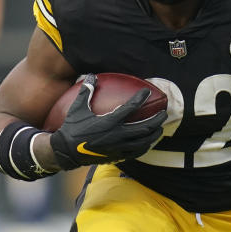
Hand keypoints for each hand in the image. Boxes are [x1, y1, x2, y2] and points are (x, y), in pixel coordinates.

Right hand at [49, 73, 166, 169]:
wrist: (66, 152)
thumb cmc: (72, 128)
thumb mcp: (77, 108)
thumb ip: (86, 91)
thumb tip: (92, 75)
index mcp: (108, 122)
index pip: (129, 108)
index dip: (140, 98)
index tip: (146, 92)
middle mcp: (116, 135)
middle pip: (144, 127)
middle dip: (157, 120)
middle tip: (164, 113)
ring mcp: (118, 147)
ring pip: (143, 141)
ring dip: (154, 134)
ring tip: (160, 128)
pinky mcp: (117, 156)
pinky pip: (136, 152)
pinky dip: (145, 146)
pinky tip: (148, 142)